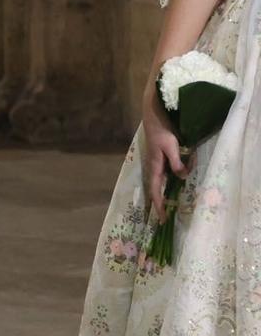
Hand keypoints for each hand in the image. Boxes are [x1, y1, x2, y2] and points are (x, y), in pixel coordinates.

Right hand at [141, 88, 184, 220]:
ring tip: (167, 207)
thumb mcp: (171, 147)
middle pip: (156, 189)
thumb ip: (176, 163)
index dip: (159, 204)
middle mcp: (154, 167)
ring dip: (163, 195)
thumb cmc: (162, 132)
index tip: (161, 218)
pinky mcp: (159, 158)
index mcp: (155, 167)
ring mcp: (156, 163)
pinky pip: (163, 175)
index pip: (155, 190)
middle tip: (164, 217)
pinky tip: (172, 185)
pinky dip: (166, 184)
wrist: (154, 116)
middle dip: (160, 204)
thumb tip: (182, 178)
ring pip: (159, 183)